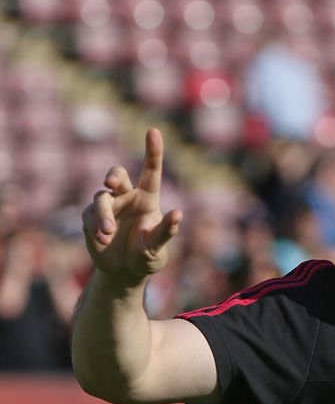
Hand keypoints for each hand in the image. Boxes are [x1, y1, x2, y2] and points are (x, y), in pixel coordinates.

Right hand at [81, 129, 182, 284]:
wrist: (124, 272)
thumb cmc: (147, 256)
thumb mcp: (157, 248)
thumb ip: (166, 232)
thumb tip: (178, 214)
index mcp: (147, 198)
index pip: (150, 171)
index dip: (153, 151)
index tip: (153, 131)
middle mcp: (127, 197)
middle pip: (118, 174)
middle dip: (113, 174)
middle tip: (111, 183)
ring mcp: (108, 207)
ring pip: (100, 198)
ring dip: (103, 215)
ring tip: (108, 234)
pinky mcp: (90, 219)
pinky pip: (88, 215)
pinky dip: (94, 227)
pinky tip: (103, 240)